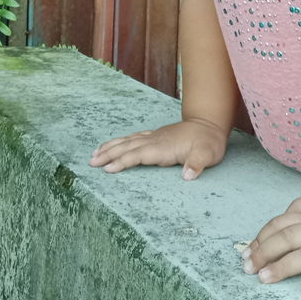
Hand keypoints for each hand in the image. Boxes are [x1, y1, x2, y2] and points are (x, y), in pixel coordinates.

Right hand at [88, 118, 227, 179]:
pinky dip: (119, 142)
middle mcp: (155, 140)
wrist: (209, 124)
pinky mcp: (154, 136)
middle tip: (91, 163)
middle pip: (127, 147)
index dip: (123, 161)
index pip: (139, 155)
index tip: (108, 168)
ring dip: (110, 147)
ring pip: (127, 141)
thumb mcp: (208, 154)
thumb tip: (188, 175)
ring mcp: (154, 137)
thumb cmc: (209, 142)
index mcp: (164, 147)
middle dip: (108, 154)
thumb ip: (198, 164)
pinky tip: (112, 146)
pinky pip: (132, 138)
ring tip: (94, 155)